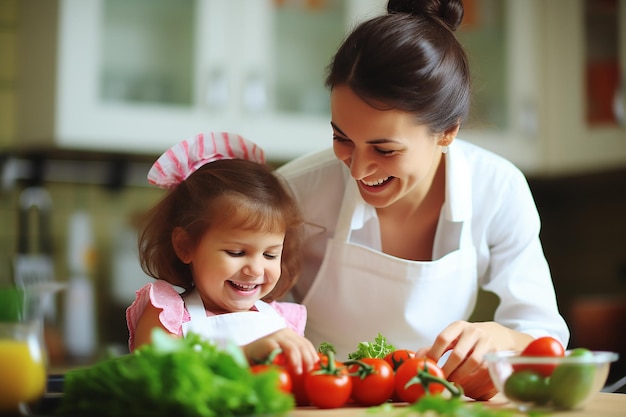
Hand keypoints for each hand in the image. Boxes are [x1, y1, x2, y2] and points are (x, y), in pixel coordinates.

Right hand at [242, 328, 318, 373]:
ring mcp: (276, 336)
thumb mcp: (285, 355)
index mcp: (291, 335)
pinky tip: (284, 367)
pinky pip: (278, 350)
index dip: (312, 354)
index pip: (306, 343)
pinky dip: (283, 360)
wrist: (248, 355)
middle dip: (307, 359)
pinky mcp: (267, 342)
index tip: (315, 366)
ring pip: (292, 347)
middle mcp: (285, 333)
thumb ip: (295, 356)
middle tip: (308, 371)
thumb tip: (311, 366)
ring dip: (297, 361)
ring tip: (298, 372)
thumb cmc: (268, 357)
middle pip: (301, 345)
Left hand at [415, 321, 533, 399]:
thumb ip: (435, 348)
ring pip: (473, 364)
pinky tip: (468, 386)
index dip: (434, 354)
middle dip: (447, 370)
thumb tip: (417, 359)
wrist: (497, 335)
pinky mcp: (497, 354)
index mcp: (458, 326)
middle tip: (440, 380)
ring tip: (453, 384)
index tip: (428, 366)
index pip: (443, 338)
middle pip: (458, 354)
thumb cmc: (467, 339)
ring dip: (461, 378)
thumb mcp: (452, 338)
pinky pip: (486, 371)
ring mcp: (487, 342)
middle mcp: (474, 332)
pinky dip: (476, 381)